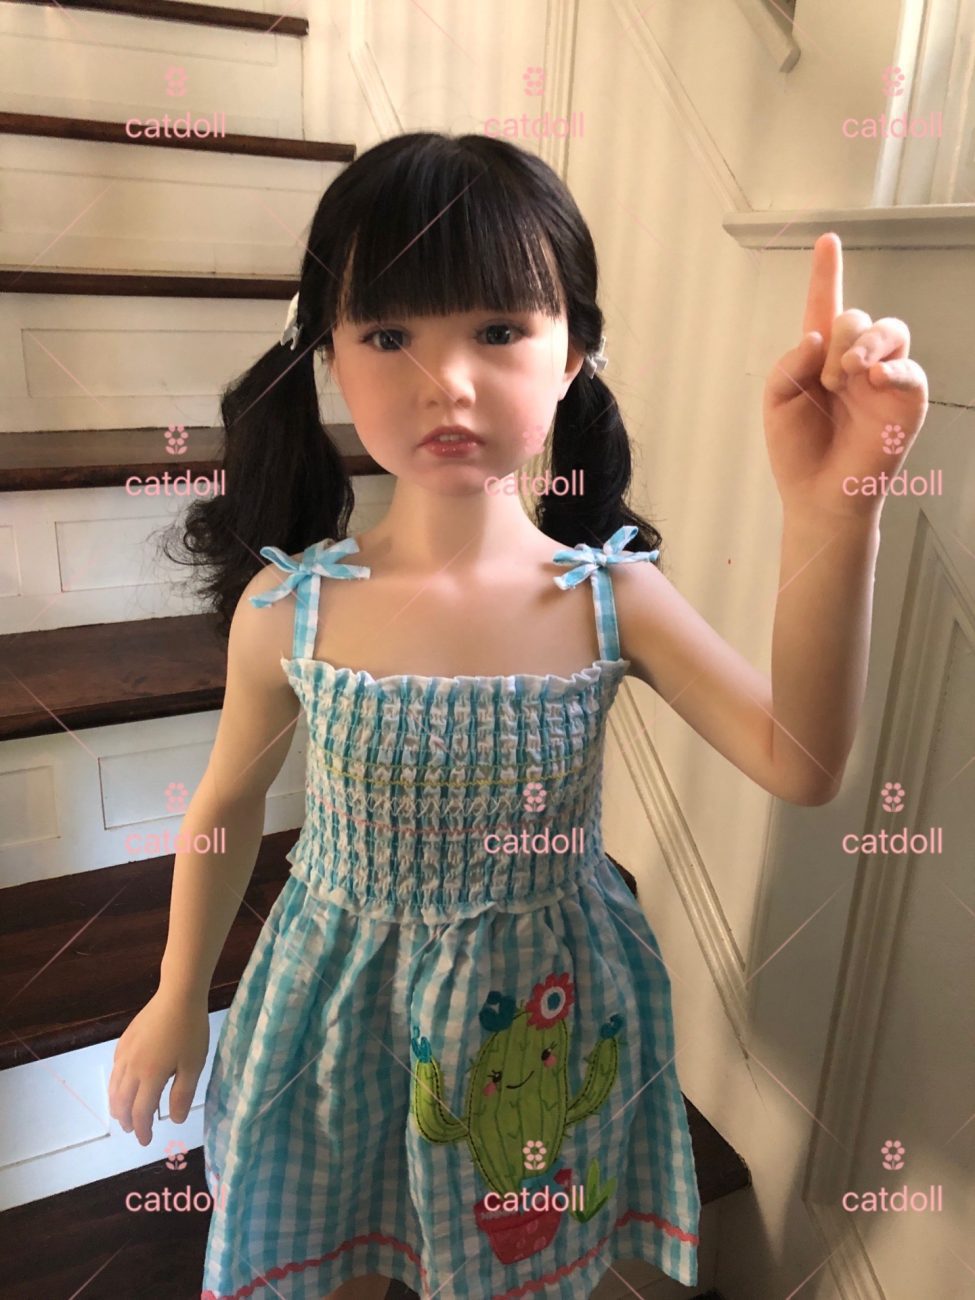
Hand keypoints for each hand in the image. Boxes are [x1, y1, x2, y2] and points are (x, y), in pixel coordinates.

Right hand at [108, 987, 209, 1145]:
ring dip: (117, 1105)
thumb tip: (174, 1120)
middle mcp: (131, 1068)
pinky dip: (115, 1085)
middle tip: (134, 1130)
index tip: (146, 1141)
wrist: (178, 995)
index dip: (142, 1129)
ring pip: (114, 1087)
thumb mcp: (193, 1065)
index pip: (141, 1112)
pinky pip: (115, 1070)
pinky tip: (122, 1085)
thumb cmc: (190, 1030)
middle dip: (127, 1120)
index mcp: (150, 1077)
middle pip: (122, 1102)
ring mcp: (125, 1053)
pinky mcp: (124, 1040)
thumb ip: (182, 1095)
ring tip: (124, 1114)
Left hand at [763, 233, 927, 519]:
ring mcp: (883, 378)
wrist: (819, 493)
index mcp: (820, 357)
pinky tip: (872, 379)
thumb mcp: (777, 403)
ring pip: (889, 330)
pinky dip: (892, 368)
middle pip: (857, 317)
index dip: (826, 273)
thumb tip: (817, 336)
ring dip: (864, 345)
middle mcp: (854, 361)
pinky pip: (910, 370)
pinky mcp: (906, 400)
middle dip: (841, 338)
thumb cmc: (797, 450)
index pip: (825, 305)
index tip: (826, 240)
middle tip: (828, 378)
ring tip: (847, 375)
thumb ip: (790, 364)